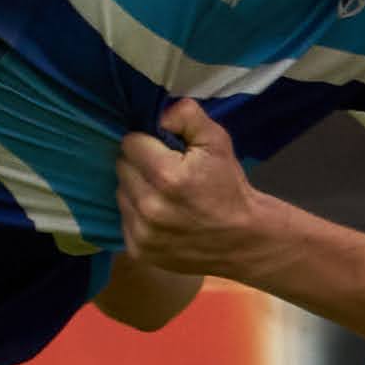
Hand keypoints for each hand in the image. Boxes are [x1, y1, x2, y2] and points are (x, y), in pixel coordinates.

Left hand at [112, 99, 268, 277]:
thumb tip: (160, 114)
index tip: (164, 151)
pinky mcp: (139, 251)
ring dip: (137, 189)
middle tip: (165, 171)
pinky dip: (138, 214)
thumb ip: (187, 116)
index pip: (130, 143)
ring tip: (164, 194)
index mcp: (167, 176)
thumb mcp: (218, 142)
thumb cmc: (229, 187)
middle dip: (140, 165)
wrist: (244, 240)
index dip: (147, 143)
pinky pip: (125, 219)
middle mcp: (149, 206)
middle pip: (122, 168)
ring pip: (121, 193)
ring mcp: (142, 233)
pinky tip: (162, 215)